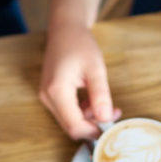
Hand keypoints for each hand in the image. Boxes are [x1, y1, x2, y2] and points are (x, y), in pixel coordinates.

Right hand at [39, 22, 118, 138]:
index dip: (93, 132)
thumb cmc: (79, 44)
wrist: (65, 29)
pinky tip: (94, 101)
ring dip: (89, 119)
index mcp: (57, 91)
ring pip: (69, 120)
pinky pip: (66, 111)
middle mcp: (47, 97)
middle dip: (93, 125)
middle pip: (70, 126)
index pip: (74, 126)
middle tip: (114, 114)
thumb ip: (100, 95)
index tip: (112, 129)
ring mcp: (47, 96)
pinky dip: (82, 112)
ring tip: (107, 106)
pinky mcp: (50, 94)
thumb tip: (106, 119)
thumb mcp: (95, 68)